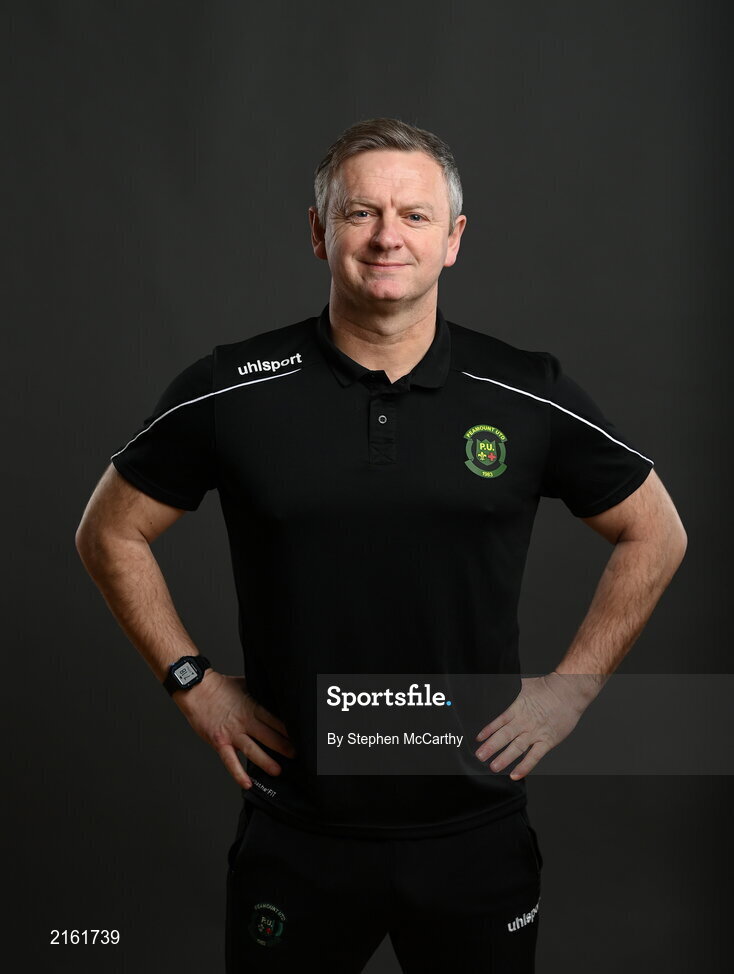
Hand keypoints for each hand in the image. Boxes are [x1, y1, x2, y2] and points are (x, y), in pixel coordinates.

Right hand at [174, 670, 295, 788]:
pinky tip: (247, 783)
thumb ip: (258, 693)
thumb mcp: (245, 685)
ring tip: (278, 770)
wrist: (196, 689)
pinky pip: (230, 761)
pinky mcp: (219, 742)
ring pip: (253, 750)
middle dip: (284, 747)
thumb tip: (272, 694)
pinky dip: (238, 773)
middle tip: (296, 755)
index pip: (275, 721)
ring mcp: (232, 733)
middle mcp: (244, 722)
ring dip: (267, 761)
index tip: (299, 737)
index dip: (288, 730)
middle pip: (269, 736)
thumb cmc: (219, 686)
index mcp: (252, 707)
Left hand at [474, 673, 590, 779]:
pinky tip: (515, 774)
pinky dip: (525, 766)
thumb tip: (501, 686)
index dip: (488, 731)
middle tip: (480, 756)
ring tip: (493, 766)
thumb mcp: (524, 685)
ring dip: (504, 758)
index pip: (498, 722)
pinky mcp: (547, 741)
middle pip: (504, 736)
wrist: (568, 691)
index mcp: (517, 709)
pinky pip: (534, 756)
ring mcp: (535, 733)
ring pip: (516, 748)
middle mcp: (524, 722)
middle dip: (490, 747)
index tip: (478, 739)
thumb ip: (512, 691)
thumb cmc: (549, 687)